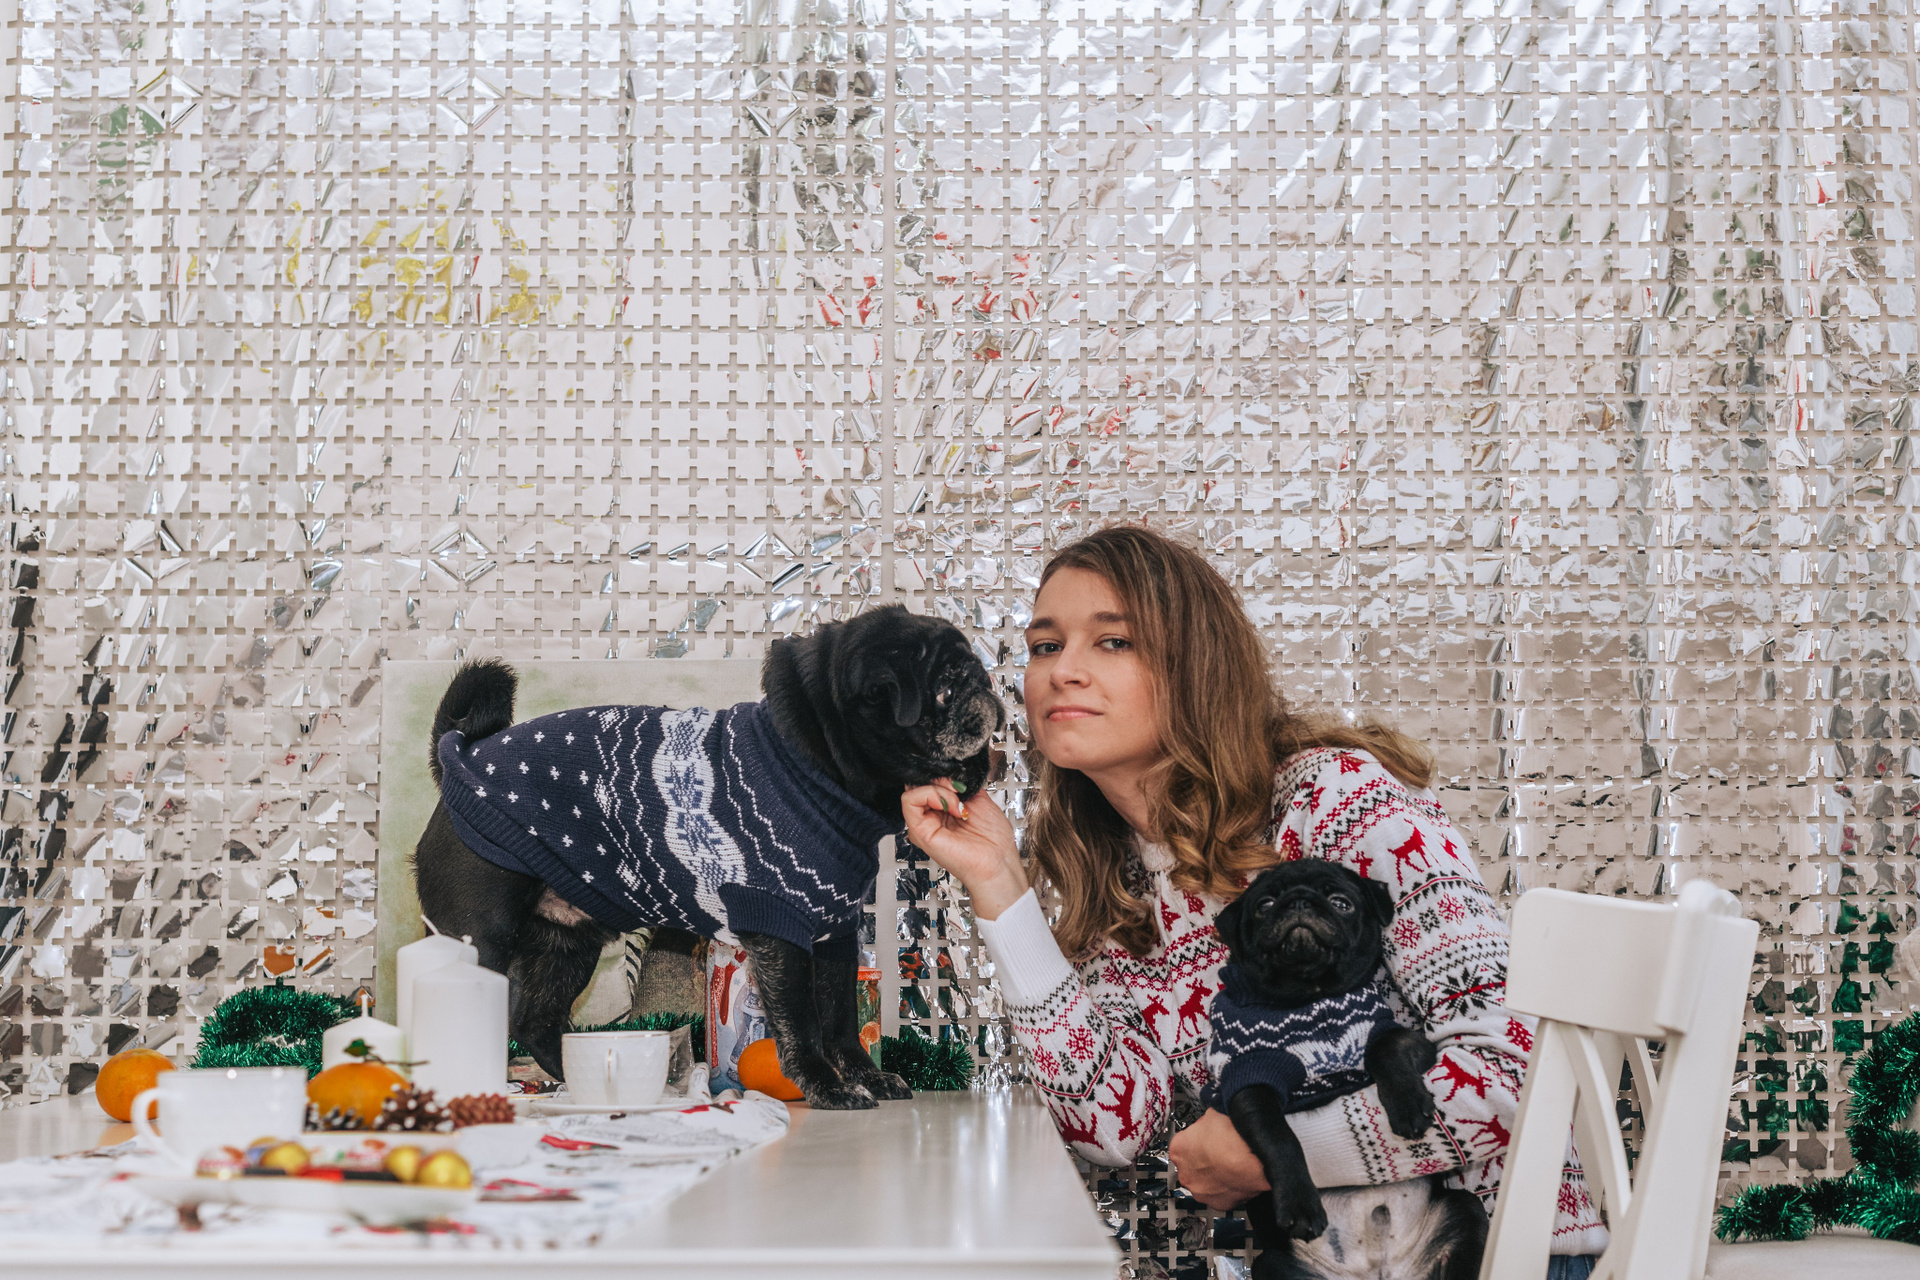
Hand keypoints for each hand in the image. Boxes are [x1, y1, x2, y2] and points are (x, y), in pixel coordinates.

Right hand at [900, 779, 1027, 919]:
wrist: (997, 861)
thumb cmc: (993, 840)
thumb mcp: (977, 799)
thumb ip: (960, 786)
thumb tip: (946, 774)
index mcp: (943, 810)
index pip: (928, 782)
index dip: (942, 776)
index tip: (961, 783)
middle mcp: (931, 817)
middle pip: (919, 784)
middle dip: (939, 780)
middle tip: (958, 790)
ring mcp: (924, 824)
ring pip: (913, 789)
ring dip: (938, 788)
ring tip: (957, 803)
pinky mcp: (919, 831)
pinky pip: (910, 800)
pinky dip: (930, 794)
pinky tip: (950, 806)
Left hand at [1169, 1108, 1270, 1209]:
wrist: (1255, 1159)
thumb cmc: (1233, 1138)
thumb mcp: (1213, 1116)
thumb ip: (1205, 1121)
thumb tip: (1210, 1120)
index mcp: (1178, 1149)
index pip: (1183, 1143)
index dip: (1197, 1140)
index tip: (1207, 1139)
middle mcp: (1185, 1173)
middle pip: (1191, 1166)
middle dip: (1204, 1161)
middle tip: (1220, 1153)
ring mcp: (1201, 1191)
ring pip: (1205, 1183)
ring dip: (1215, 1176)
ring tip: (1231, 1165)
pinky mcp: (1218, 1204)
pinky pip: (1220, 1195)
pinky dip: (1227, 1188)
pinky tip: (1237, 1177)